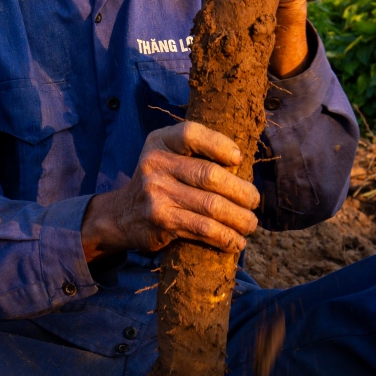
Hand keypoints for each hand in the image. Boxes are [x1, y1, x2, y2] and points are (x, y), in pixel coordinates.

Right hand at [81, 122, 259, 260]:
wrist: (121, 215)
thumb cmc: (159, 182)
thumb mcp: (167, 156)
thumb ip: (196, 154)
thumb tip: (244, 168)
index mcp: (159, 141)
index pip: (191, 134)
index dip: (219, 144)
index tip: (238, 159)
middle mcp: (154, 163)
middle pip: (210, 175)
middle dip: (241, 191)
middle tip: (254, 201)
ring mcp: (156, 193)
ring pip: (212, 206)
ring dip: (240, 218)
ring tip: (250, 223)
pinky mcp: (161, 220)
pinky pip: (204, 229)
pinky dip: (226, 237)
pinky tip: (236, 241)